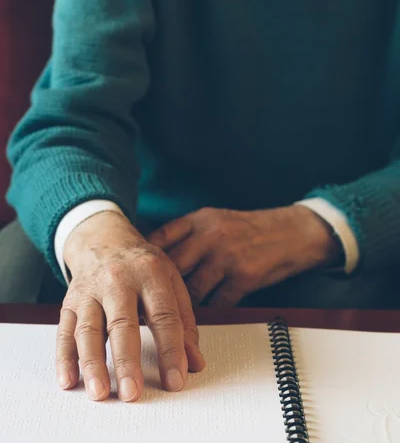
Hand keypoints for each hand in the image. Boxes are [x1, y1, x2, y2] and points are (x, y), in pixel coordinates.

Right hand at [56, 211, 204, 401]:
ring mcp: (91, 290)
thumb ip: (184, 322)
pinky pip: (64, 330)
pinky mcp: (70, 300)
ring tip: (100, 393)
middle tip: (132, 393)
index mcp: (151, 273)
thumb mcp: (171, 282)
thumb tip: (195, 364)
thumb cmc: (143, 266)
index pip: (164, 316)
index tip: (175, 382)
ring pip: (88, 328)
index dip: (171, 351)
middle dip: (127, 361)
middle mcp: (118, 279)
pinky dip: (64, 357)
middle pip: (122, 323)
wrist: (105, 238)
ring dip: (92, 363)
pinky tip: (68, 380)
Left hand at [148, 206, 340, 306]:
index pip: (160, 238)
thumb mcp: (216, 220)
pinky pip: (218, 302)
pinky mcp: (244, 277)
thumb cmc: (249, 229)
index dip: (142, 259)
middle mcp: (210, 235)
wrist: (291, 232)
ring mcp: (227, 257)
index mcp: (200, 219)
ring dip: (183, 305)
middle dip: (157, 288)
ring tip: (173, 316)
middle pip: (171, 267)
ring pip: (191, 290)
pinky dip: (211, 310)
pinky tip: (206, 313)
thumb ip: (188, 234)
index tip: (132, 274)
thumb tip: (155, 254)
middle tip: (146, 304)